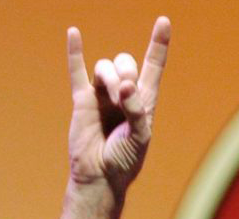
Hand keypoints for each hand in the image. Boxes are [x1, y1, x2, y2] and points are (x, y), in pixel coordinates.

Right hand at [58, 17, 169, 218]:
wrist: (99, 176)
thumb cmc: (126, 160)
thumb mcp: (140, 138)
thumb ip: (137, 111)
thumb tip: (126, 85)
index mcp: (145, 100)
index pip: (154, 65)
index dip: (158, 44)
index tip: (163, 21)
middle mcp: (124, 93)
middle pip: (126, 61)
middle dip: (125, 71)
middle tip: (123, 94)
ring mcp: (102, 94)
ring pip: (105, 66)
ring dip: (108, 76)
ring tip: (109, 96)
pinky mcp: (82, 100)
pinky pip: (77, 70)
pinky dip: (75, 51)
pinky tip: (74, 32)